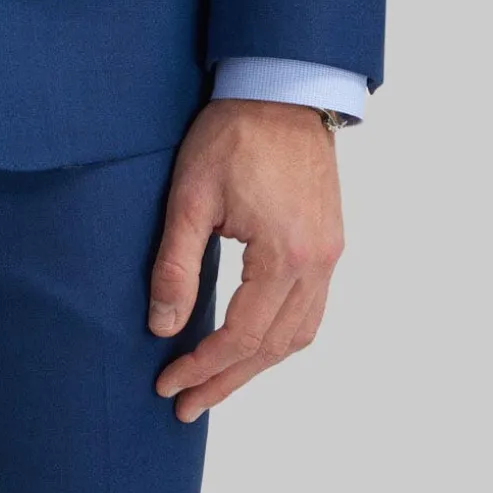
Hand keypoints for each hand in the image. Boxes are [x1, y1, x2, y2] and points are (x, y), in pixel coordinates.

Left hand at [147, 98, 343, 421]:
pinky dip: (280, 337)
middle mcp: (317, 264)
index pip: (241, 336)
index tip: (168, 383)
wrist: (281, 88)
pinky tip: (253, 343)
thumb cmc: (233, 133)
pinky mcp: (329, 242)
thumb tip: (162, 326)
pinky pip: (311, 311)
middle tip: (187, 404)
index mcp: (285, 256)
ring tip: (215, 382)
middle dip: (227, 379)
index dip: (203, 367)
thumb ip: (176, 264)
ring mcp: (329, 255)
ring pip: (298, 335)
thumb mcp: (190, 195)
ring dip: (257, 365)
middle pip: (273, 348)